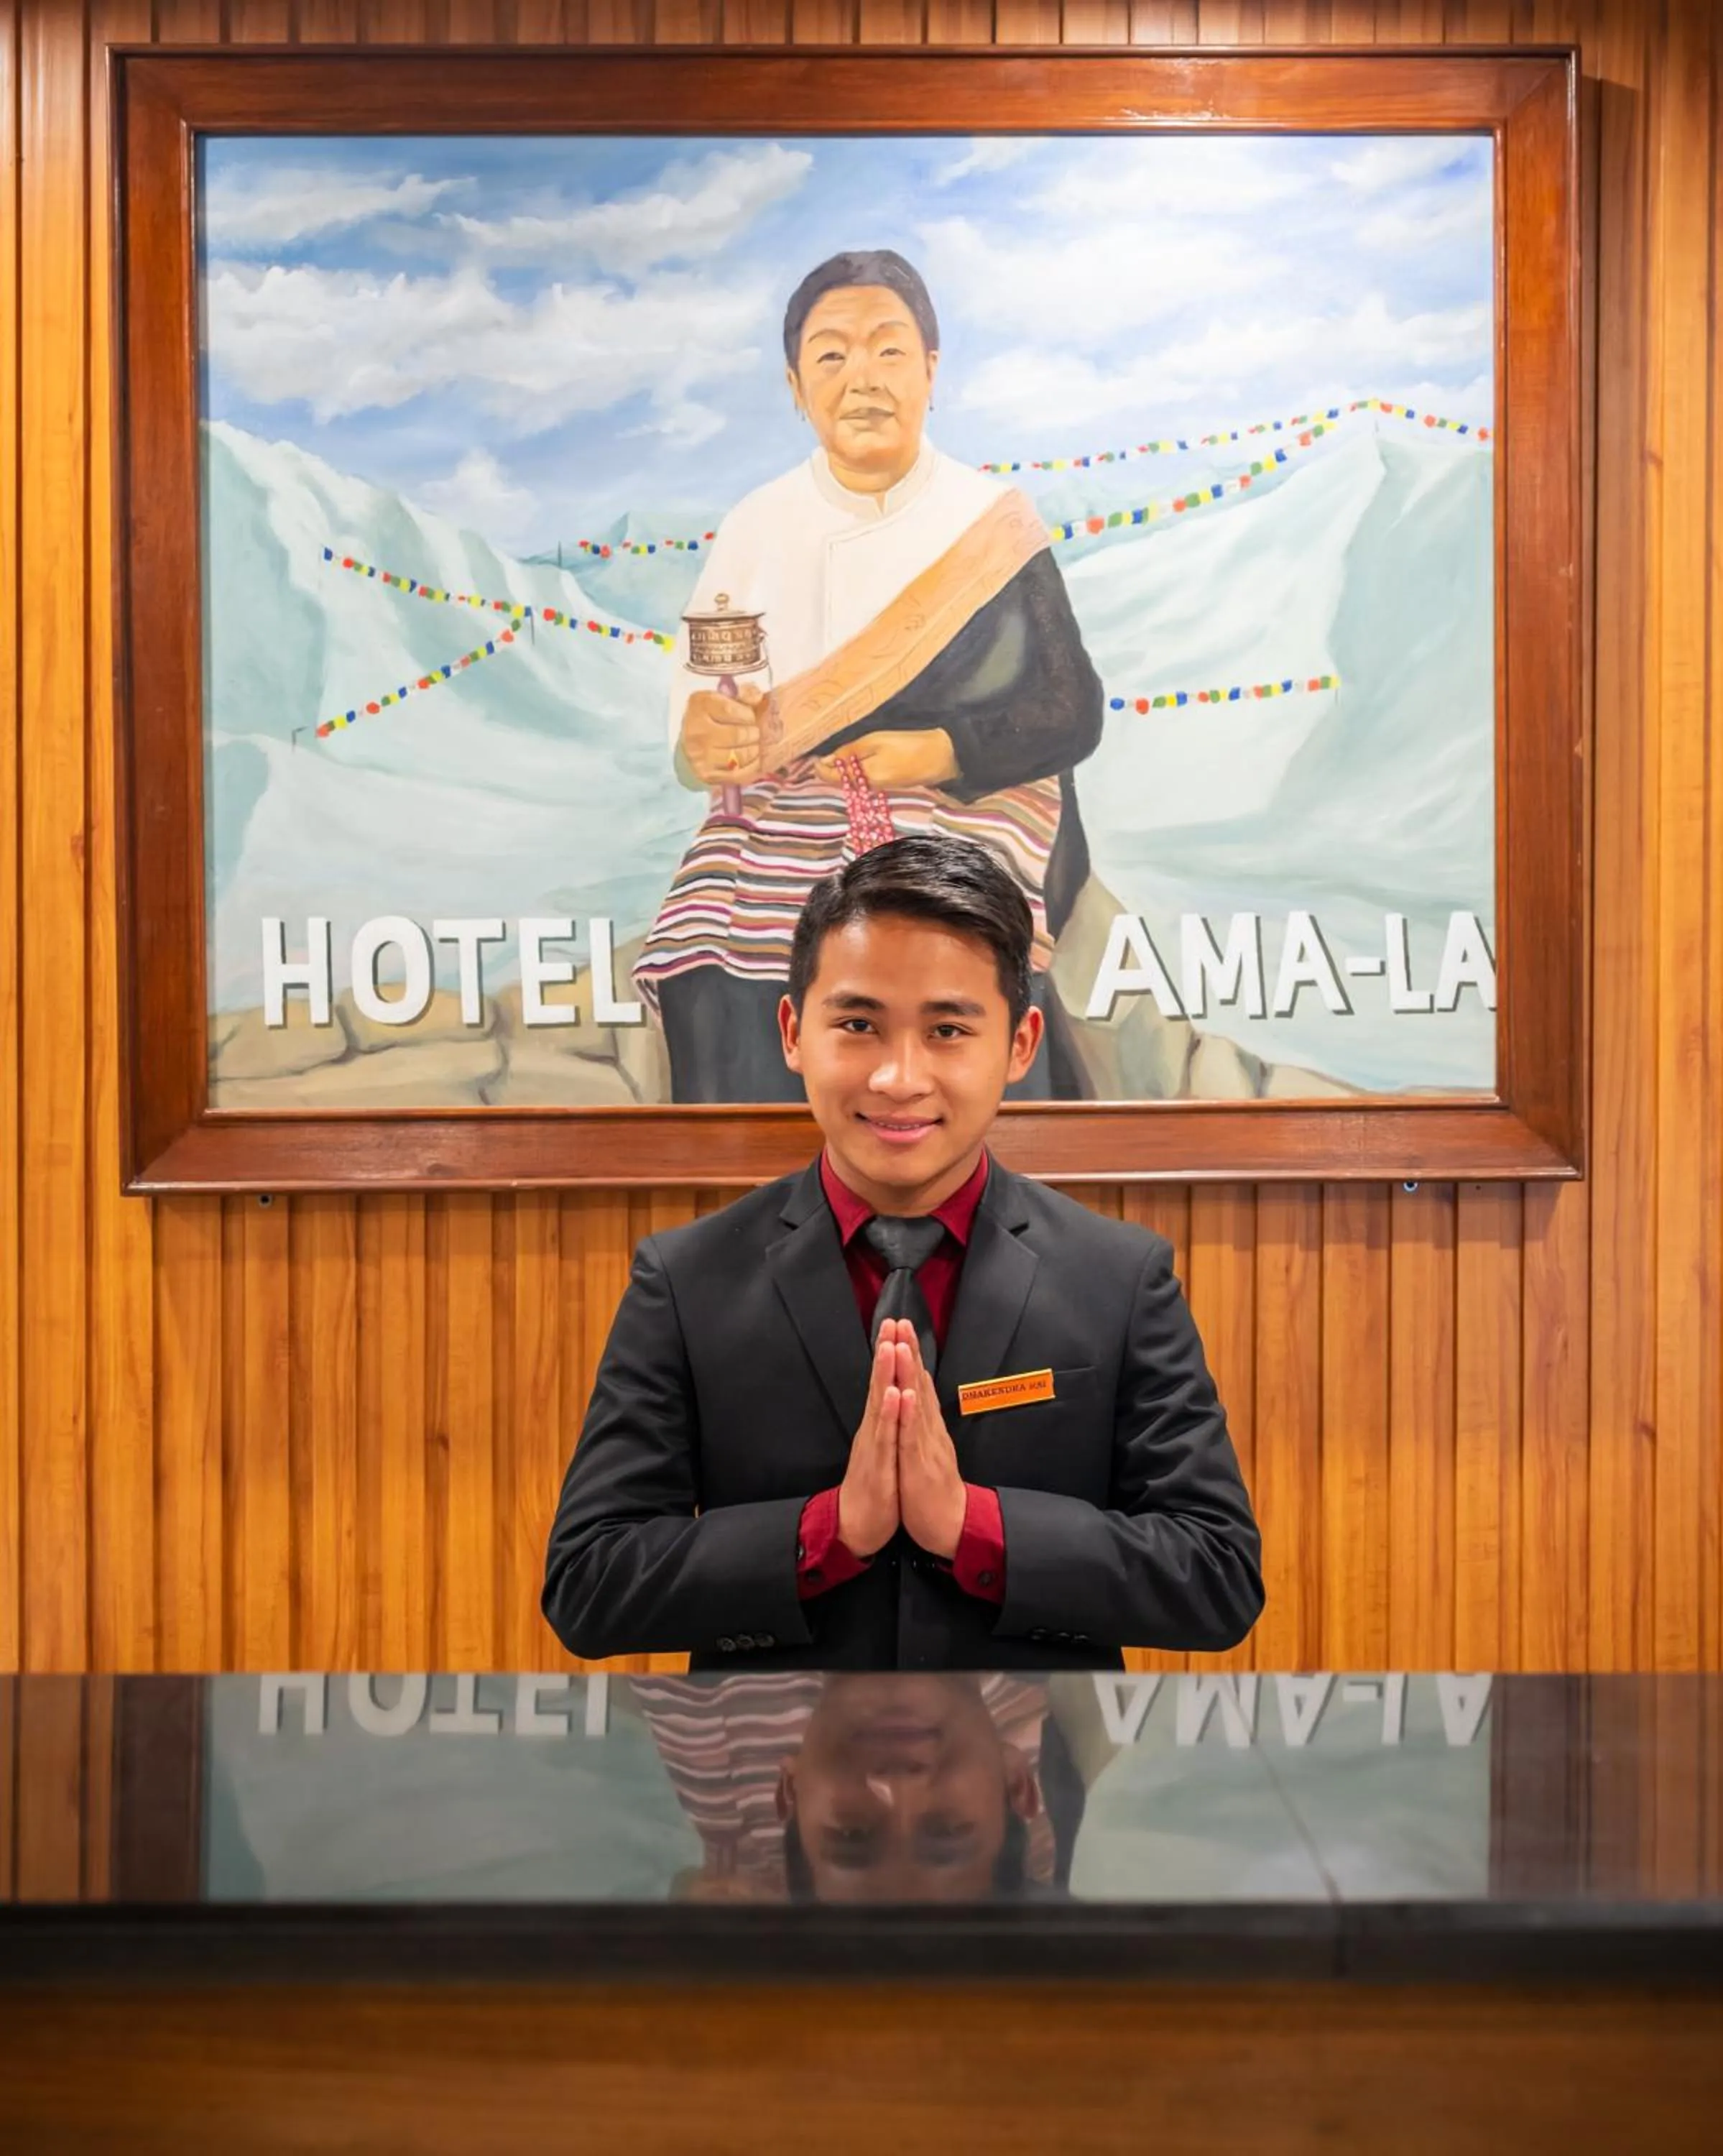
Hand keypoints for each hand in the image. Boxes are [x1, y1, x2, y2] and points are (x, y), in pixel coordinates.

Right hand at [680, 683, 769, 785]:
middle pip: (738, 735)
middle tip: (754, 733)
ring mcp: (699, 756)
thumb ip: (746, 693)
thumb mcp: (727, 697)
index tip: (750, 716)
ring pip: (739, 756)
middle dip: (753, 733)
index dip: (747, 714)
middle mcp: (695, 731)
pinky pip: (738, 774)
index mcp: (699, 705)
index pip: (729, 709)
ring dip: (754, 750)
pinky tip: (753, 759)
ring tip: (754, 745)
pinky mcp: (706, 774)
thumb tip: (757, 697)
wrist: (693, 742)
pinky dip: (752, 767)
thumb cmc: (715, 717)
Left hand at [814, 726, 957, 789]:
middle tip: (817, 754)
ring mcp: (878, 788)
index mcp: (863, 778)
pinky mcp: (886, 785)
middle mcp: (868, 789)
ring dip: (839, 771)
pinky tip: (853, 760)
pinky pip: (861, 781)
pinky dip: (852, 772)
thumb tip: (825, 760)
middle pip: (838, 782)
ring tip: (832, 754)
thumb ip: (850, 751)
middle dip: (826, 770)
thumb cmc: (908, 745)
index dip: (818, 767)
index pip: (830, 777)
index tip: (811, 755)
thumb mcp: (876, 741)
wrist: (941, 757)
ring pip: (850, 782)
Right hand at [836, 1329, 902, 1558]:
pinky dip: (888, 1414)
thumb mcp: (883, 1450)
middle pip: (878, 1384)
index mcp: (878, 1425)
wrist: (856, 1526)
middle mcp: (873, 1430)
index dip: (890, 1354)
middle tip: (890, 1321)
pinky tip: (892, 1394)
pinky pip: (884, 1437)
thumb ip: (886, 1422)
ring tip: (890, 1347)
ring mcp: (873, 1446)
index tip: (895, 1325)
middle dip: (885, 1353)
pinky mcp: (877, 1465)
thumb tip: (891, 1395)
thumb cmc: (873, 1488)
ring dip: (884, 1375)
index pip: (884, 1382)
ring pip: (879, 1404)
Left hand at [891, 1322, 967, 1560]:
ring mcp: (926, 1446)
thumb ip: (926, 1419)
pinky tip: (906, 1394)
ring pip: (916, 1404)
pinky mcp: (921, 1466)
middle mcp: (929, 1430)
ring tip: (900, 1345)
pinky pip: (913, 1438)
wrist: (951, 1526)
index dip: (909, 1354)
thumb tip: (923, 1389)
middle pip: (919, 1385)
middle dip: (909, 1352)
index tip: (900, 1326)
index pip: (917, 1383)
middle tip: (901, 1320)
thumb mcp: (928, 1448)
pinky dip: (910, 1415)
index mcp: (927, 1426)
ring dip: (908, 1374)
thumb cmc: (935, 1489)